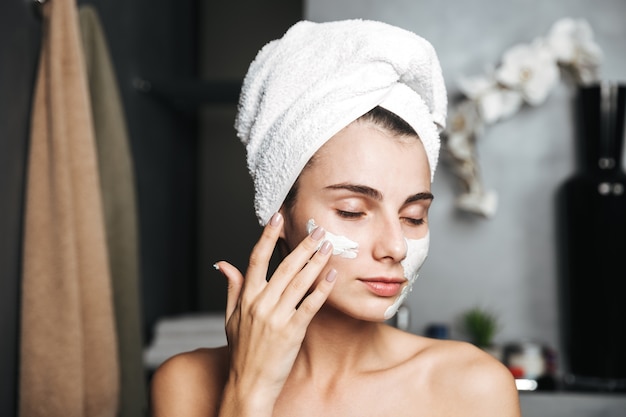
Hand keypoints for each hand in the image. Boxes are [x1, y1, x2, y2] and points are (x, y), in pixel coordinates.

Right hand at [215, 212, 336, 413]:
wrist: (249, 383)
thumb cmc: (242, 351)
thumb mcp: (230, 317)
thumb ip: (231, 288)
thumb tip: (223, 264)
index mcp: (246, 298)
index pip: (256, 259)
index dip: (268, 236)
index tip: (278, 218)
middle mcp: (261, 304)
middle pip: (284, 266)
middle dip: (303, 245)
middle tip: (317, 229)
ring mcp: (277, 318)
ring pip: (299, 282)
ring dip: (315, 261)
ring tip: (328, 246)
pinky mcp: (292, 332)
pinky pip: (310, 305)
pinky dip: (322, 289)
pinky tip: (331, 276)